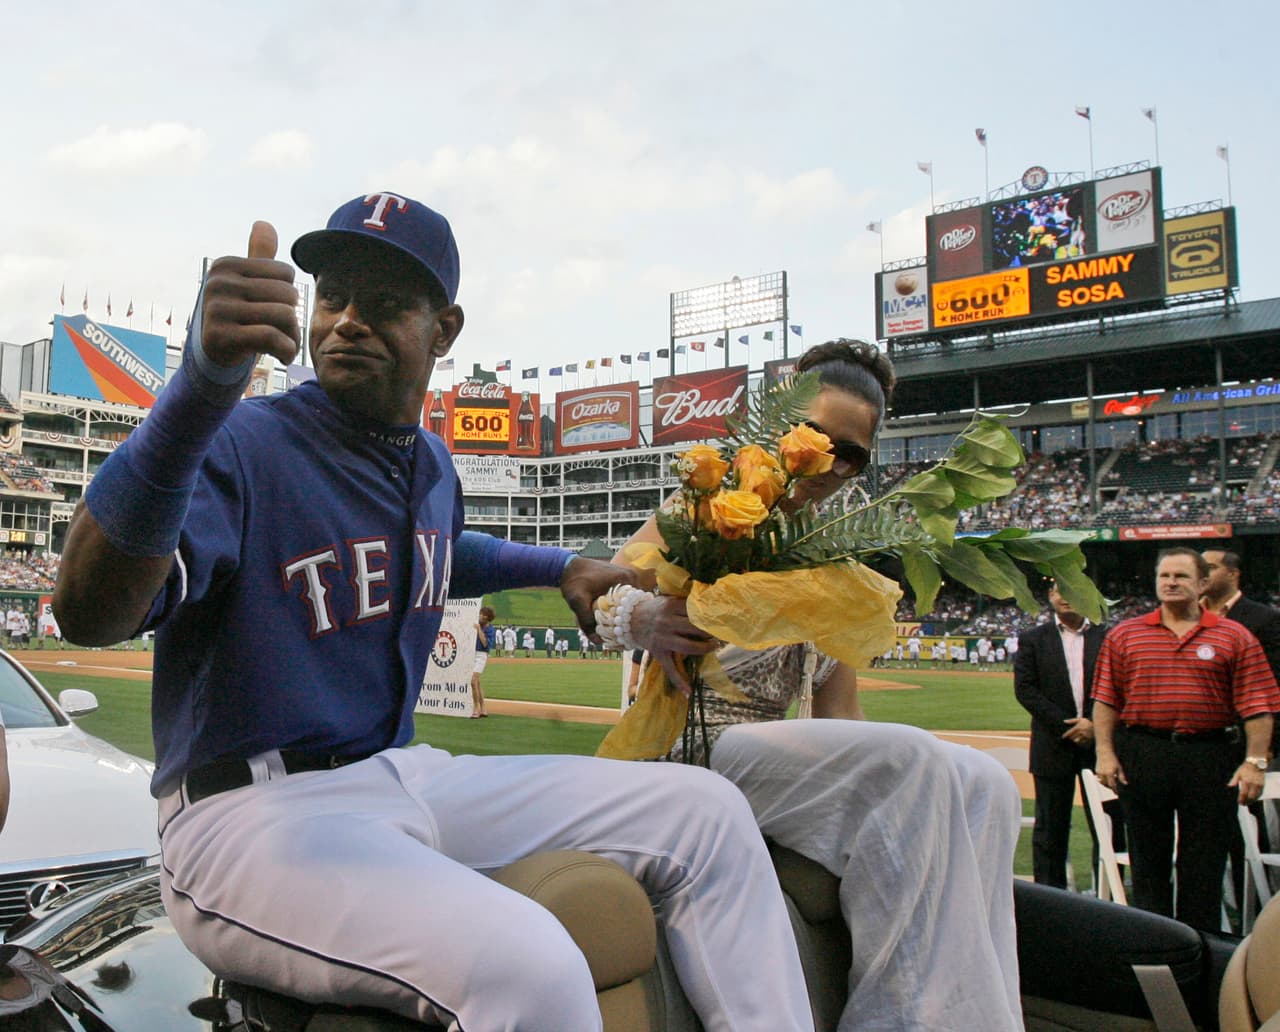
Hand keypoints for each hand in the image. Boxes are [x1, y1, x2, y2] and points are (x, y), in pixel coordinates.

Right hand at [201, 221, 300, 367]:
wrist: (214, 354)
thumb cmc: (239, 315)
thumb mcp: (246, 283)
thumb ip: (258, 256)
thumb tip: (264, 224)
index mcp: (226, 265)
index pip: (286, 273)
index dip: (290, 295)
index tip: (278, 308)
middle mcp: (218, 283)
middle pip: (287, 294)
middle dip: (294, 317)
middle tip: (286, 331)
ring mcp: (217, 309)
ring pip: (283, 316)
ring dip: (293, 336)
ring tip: (286, 343)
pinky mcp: (221, 337)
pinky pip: (271, 337)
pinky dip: (287, 349)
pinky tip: (284, 355)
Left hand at [560, 558, 642, 637]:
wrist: (567, 567)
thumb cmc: (573, 581)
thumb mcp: (577, 601)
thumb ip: (586, 621)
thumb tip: (598, 641)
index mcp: (626, 578)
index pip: (638, 606)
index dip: (629, 623)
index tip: (619, 635)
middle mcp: (631, 577)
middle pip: (634, 606)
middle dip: (623, 620)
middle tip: (612, 634)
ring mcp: (627, 578)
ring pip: (629, 604)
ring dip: (619, 616)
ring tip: (608, 627)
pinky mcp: (621, 581)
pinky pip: (624, 600)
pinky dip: (616, 609)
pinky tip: (606, 618)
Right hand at [630, 595, 717, 697]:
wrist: (629, 620)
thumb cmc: (654, 609)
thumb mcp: (666, 600)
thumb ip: (683, 602)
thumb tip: (706, 604)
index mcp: (670, 607)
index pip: (694, 611)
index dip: (708, 615)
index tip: (718, 617)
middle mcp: (666, 623)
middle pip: (694, 628)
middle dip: (710, 631)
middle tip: (720, 631)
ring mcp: (662, 639)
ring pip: (688, 647)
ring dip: (704, 648)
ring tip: (714, 646)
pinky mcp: (658, 653)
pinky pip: (670, 669)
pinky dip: (679, 682)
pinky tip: (689, 692)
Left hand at [1062, 717, 1094, 744]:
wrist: (1097, 725)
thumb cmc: (1086, 722)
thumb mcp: (1079, 719)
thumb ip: (1071, 720)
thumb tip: (1064, 721)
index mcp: (1077, 728)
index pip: (1069, 733)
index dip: (1065, 735)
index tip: (1063, 737)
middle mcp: (1080, 732)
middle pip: (1072, 737)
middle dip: (1070, 738)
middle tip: (1069, 737)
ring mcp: (1084, 736)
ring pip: (1076, 741)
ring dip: (1074, 740)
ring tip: (1074, 739)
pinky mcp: (1088, 739)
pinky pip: (1081, 743)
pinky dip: (1079, 742)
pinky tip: (1079, 741)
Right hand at [1094, 753, 1125, 790]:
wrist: (1104, 752)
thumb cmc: (1113, 759)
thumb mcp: (1119, 767)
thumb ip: (1122, 776)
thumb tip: (1125, 783)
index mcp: (1110, 773)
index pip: (1112, 784)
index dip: (1114, 789)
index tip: (1116, 793)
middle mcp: (1104, 773)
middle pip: (1106, 784)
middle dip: (1110, 786)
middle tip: (1114, 787)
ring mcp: (1099, 772)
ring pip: (1102, 782)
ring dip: (1106, 783)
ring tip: (1109, 783)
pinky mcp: (1096, 770)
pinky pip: (1099, 778)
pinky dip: (1102, 779)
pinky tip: (1106, 777)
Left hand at [1230, 763, 1266, 804]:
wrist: (1256, 764)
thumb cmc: (1245, 768)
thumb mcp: (1238, 773)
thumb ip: (1234, 780)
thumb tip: (1229, 786)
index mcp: (1246, 781)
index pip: (1243, 793)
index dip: (1241, 799)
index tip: (1239, 802)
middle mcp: (1253, 784)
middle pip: (1251, 796)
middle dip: (1247, 802)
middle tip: (1243, 804)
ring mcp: (1259, 785)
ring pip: (1256, 796)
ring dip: (1252, 801)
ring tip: (1248, 803)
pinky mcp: (1263, 785)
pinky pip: (1260, 793)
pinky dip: (1257, 797)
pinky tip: (1253, 799)